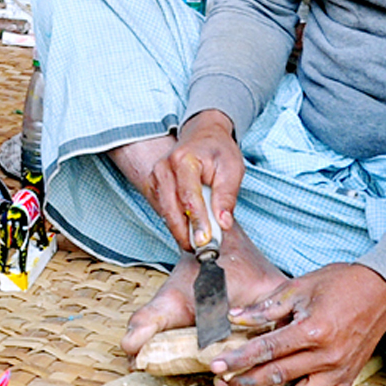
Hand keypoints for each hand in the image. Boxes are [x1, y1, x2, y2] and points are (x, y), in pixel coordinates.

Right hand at [147, 109, 244, 250]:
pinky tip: (187, 230)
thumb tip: (223, 222)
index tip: (205, 240)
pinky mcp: (153, 186)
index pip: (189, 195)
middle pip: (170, 207)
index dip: (197, 220)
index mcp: (184, 159)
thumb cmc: (218, 151)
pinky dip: (174, 223)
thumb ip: (227, 196)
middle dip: (184, 232)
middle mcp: (164, 167)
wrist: (202, 136)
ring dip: (179, 231)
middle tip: (200, 250)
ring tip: (196, 243)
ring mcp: (155, 177)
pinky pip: (162, 210)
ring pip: (164, 211)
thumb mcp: (232, 169)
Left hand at [210, 263, 385, 385]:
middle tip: (222, 381)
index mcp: (312, 331)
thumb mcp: (299, 287)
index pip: (265, 350)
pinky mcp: (349, 379)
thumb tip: (235, 318)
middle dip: (244, 381)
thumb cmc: (340, 284)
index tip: (215, 366)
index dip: (237, 359)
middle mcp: (327, 356)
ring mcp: (340, 371)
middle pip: (277, 377)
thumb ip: (265, 308)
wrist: (382, 290)